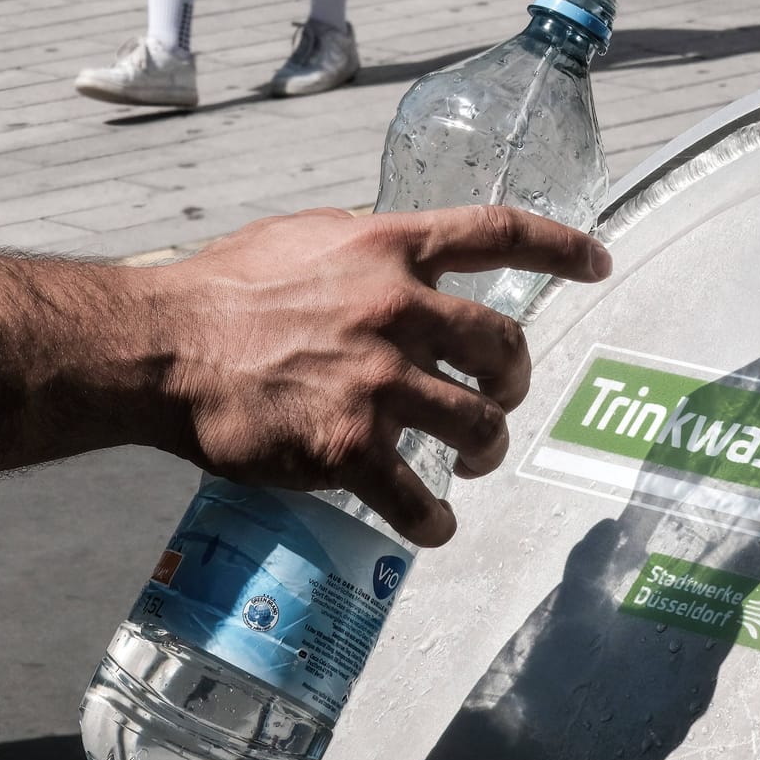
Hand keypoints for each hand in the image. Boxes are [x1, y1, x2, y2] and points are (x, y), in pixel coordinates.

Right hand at [152, 205, 610, 546]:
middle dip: (515, 379)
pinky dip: (433, 522)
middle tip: (502, 398)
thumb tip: (403, 262)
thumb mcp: (305, 237)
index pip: (499, 232)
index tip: (599, 264)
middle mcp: (397, 309)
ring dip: (487, 448)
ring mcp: (379, 381)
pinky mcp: (348, 447)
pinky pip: (417, 501)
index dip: (562, 247)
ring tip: (474, 460)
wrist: (161, 347)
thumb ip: (368, 250)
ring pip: (479, 426)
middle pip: (506, 347)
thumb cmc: (221, 288)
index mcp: (388, 247)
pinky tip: (433, 527)